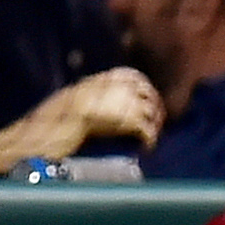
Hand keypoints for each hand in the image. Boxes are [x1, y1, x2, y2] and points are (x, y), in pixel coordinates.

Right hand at [38, 67, 161, 152]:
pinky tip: (146, 148)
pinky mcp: (134, 121)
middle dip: (155, 109)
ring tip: (149, 136)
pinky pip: (149, 132)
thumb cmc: (74, 103)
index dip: (146, 91)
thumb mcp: (91, 87)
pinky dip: (150, 141)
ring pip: (154, 114)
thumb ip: (107, 88)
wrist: (69, 114)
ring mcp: (133, 104)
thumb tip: (116, 97)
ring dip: (155, 126)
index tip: (148, 101)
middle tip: (155, 122)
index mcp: (118, 76)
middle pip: (151, 97)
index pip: (140, 80)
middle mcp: (129, 88)